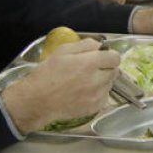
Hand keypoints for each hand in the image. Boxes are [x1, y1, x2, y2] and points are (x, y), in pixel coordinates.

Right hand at [0, 38, 118, 132]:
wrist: (37, 101)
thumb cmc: (47, 74)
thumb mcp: (62, 51)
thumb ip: (84, 45)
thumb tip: (99, 46)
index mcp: (89, 64)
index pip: (115, 57)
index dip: (108, 55)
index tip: (101, 56)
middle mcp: (97, 80)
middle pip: (114, 71)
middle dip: (106, 68)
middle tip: (91, 69)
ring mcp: (97, 96)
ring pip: (109, 84)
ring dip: (102, 81)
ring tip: (84, 82)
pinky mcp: (95, 108)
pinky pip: (104, 97)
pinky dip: (98, 94)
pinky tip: (83, 92)